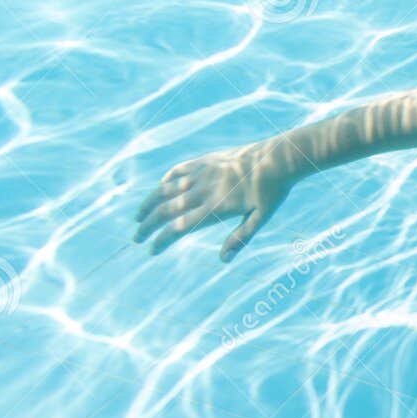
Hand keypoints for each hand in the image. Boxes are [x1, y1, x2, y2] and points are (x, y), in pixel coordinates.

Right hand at [135, 141, 295, 260]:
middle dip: (147, 226)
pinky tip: (160, 188)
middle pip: (166, 210)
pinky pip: (178, 170)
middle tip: (138, 238)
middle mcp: (203, 190)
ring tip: (138, 216)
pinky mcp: (205, 160)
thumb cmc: (273, 191)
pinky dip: (166, 181)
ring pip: (165, 189)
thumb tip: (223, 260)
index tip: (152, 251)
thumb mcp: (261, 218)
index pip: (178, 227)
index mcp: (215, 207)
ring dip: (149, 204)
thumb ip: (241, 238)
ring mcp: (202, 173)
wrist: (278, 157)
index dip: (162, 240)